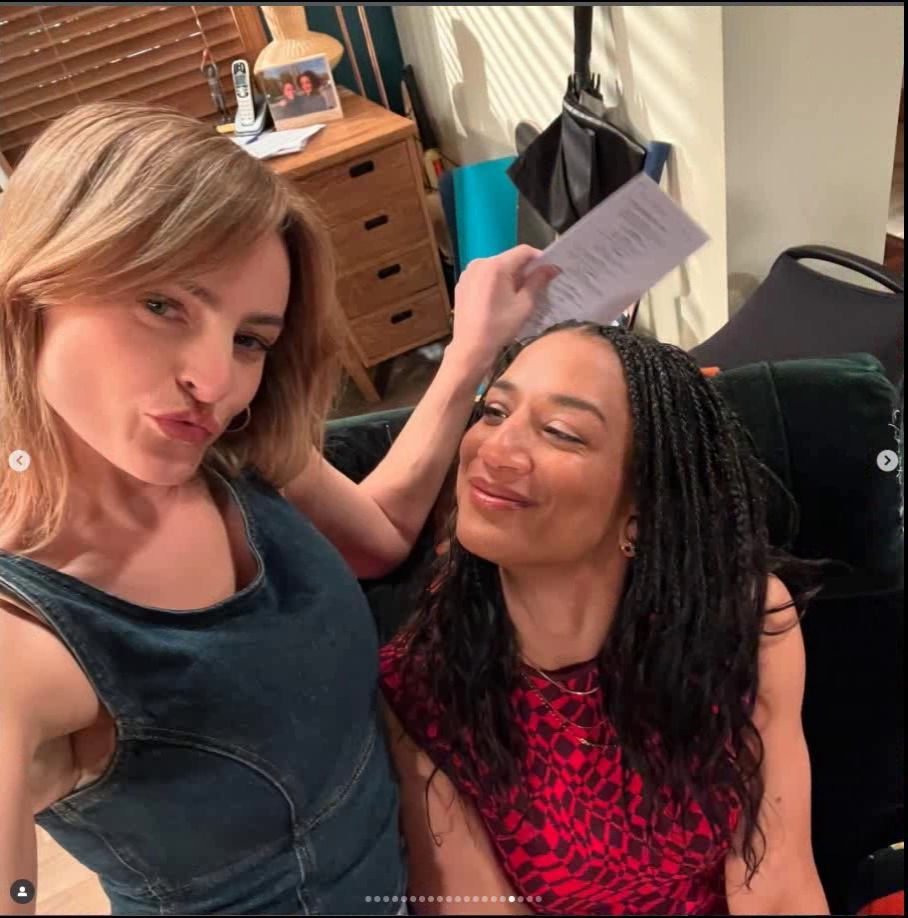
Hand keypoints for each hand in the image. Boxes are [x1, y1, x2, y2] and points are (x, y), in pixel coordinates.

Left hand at [446, 245, 559, 371]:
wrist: (471, 348)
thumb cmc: (499, 327)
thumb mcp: (524, 305)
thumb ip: (538, 281)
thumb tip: (552, 267)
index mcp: (496, 265)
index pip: (523, 251)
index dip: (539, 259)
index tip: (548, 271)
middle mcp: (479, 263)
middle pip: (508, 258)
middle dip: (523, 269)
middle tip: (533, 286)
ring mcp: (468, 273)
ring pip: (496, 266)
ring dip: (508, 275)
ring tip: (515, 295)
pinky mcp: (462, 283)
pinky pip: (483, 275)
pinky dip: (494, 282)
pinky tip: (498, 299)